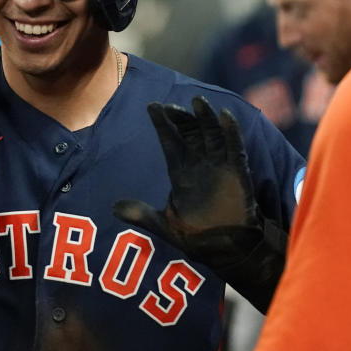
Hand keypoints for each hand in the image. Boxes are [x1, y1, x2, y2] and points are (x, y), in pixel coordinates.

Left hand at [113, 96, 285, 312]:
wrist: (226, 249)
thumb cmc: (197, 235)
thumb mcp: (165, 226)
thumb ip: (142, 215)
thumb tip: (113, 207)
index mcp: (181, 172)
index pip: (170, 141)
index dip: (163, 124)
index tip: (152, 106)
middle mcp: (199, 164)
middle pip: (190, 132)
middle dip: (181, 117)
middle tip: (172, 105)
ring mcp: (219, 166)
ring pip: (212, 134)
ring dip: (206, 117)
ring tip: (198, 101)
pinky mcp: (237, 171)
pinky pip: (235, 147)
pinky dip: (231, 131)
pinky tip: (225, 116)